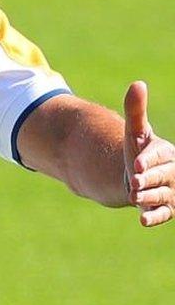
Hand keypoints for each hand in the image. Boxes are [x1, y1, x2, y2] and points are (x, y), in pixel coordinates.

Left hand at [124, 81, 174, 226]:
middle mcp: (172, 173)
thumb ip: (136, 111)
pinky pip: (163, 214)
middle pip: (162, 176)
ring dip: (149, 197)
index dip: (149, 159)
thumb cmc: (139, 151)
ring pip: (161, 195)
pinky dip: (154, 217)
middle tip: (133, 181)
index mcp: (167, 153)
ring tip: (134, 195)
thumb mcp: (135, 132)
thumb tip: (137, 83)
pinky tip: (143, 220)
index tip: (135, 163)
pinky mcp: (165, 208)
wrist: (137, 176)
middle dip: (149, 179)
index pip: (160, 156)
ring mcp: (170, 191)